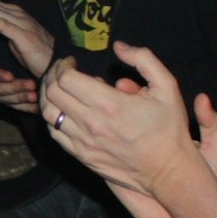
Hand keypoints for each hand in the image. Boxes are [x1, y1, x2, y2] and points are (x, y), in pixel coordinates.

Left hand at [38, 44, 216, 217]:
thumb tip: (119, 46)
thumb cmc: (169, 128)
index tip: (71, 62)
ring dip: (47, 96)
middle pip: (52, 93)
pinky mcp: (81, 156)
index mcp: (109, 104)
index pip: (67, 78)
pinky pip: (54, 134)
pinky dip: (52, 118)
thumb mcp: (167, 86)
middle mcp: (91, 123)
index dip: (63, 65)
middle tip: (61, 71)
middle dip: (52, 75)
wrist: (167, 171)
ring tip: (56, 88)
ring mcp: (83, 142)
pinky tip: (61, 110)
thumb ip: (143, 59)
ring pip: (48, 114)